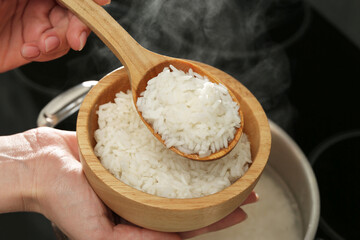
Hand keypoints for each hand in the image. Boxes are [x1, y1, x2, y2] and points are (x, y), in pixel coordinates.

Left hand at [0, 0, 108, 72]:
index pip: (77, 0)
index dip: (89, 5)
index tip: (100, 6)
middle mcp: (41, 5)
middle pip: (77, 17)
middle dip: (78, 29)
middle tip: (75, 38)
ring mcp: (35, 27)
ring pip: (67, 37)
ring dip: (59, 43)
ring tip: (43, 44)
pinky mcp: (29, 47)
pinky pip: (50, 53)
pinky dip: (44, 54)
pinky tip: (29, 50)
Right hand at [0, 127, 257, 239]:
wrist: (39, 164)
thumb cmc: (60, 202)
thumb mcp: (99, 236)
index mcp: (138, 220)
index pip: (185, 223)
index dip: (215, 218)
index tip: (240, 209)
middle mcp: (142, 198)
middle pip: (188, 197)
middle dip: (218, 193)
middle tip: (246, 185)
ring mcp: (138, 173)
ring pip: (179, 172)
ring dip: (204, 169)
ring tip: (229, 164)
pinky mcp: (131, 151)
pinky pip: (161, 150)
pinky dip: (179, 148)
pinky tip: (194, 143)